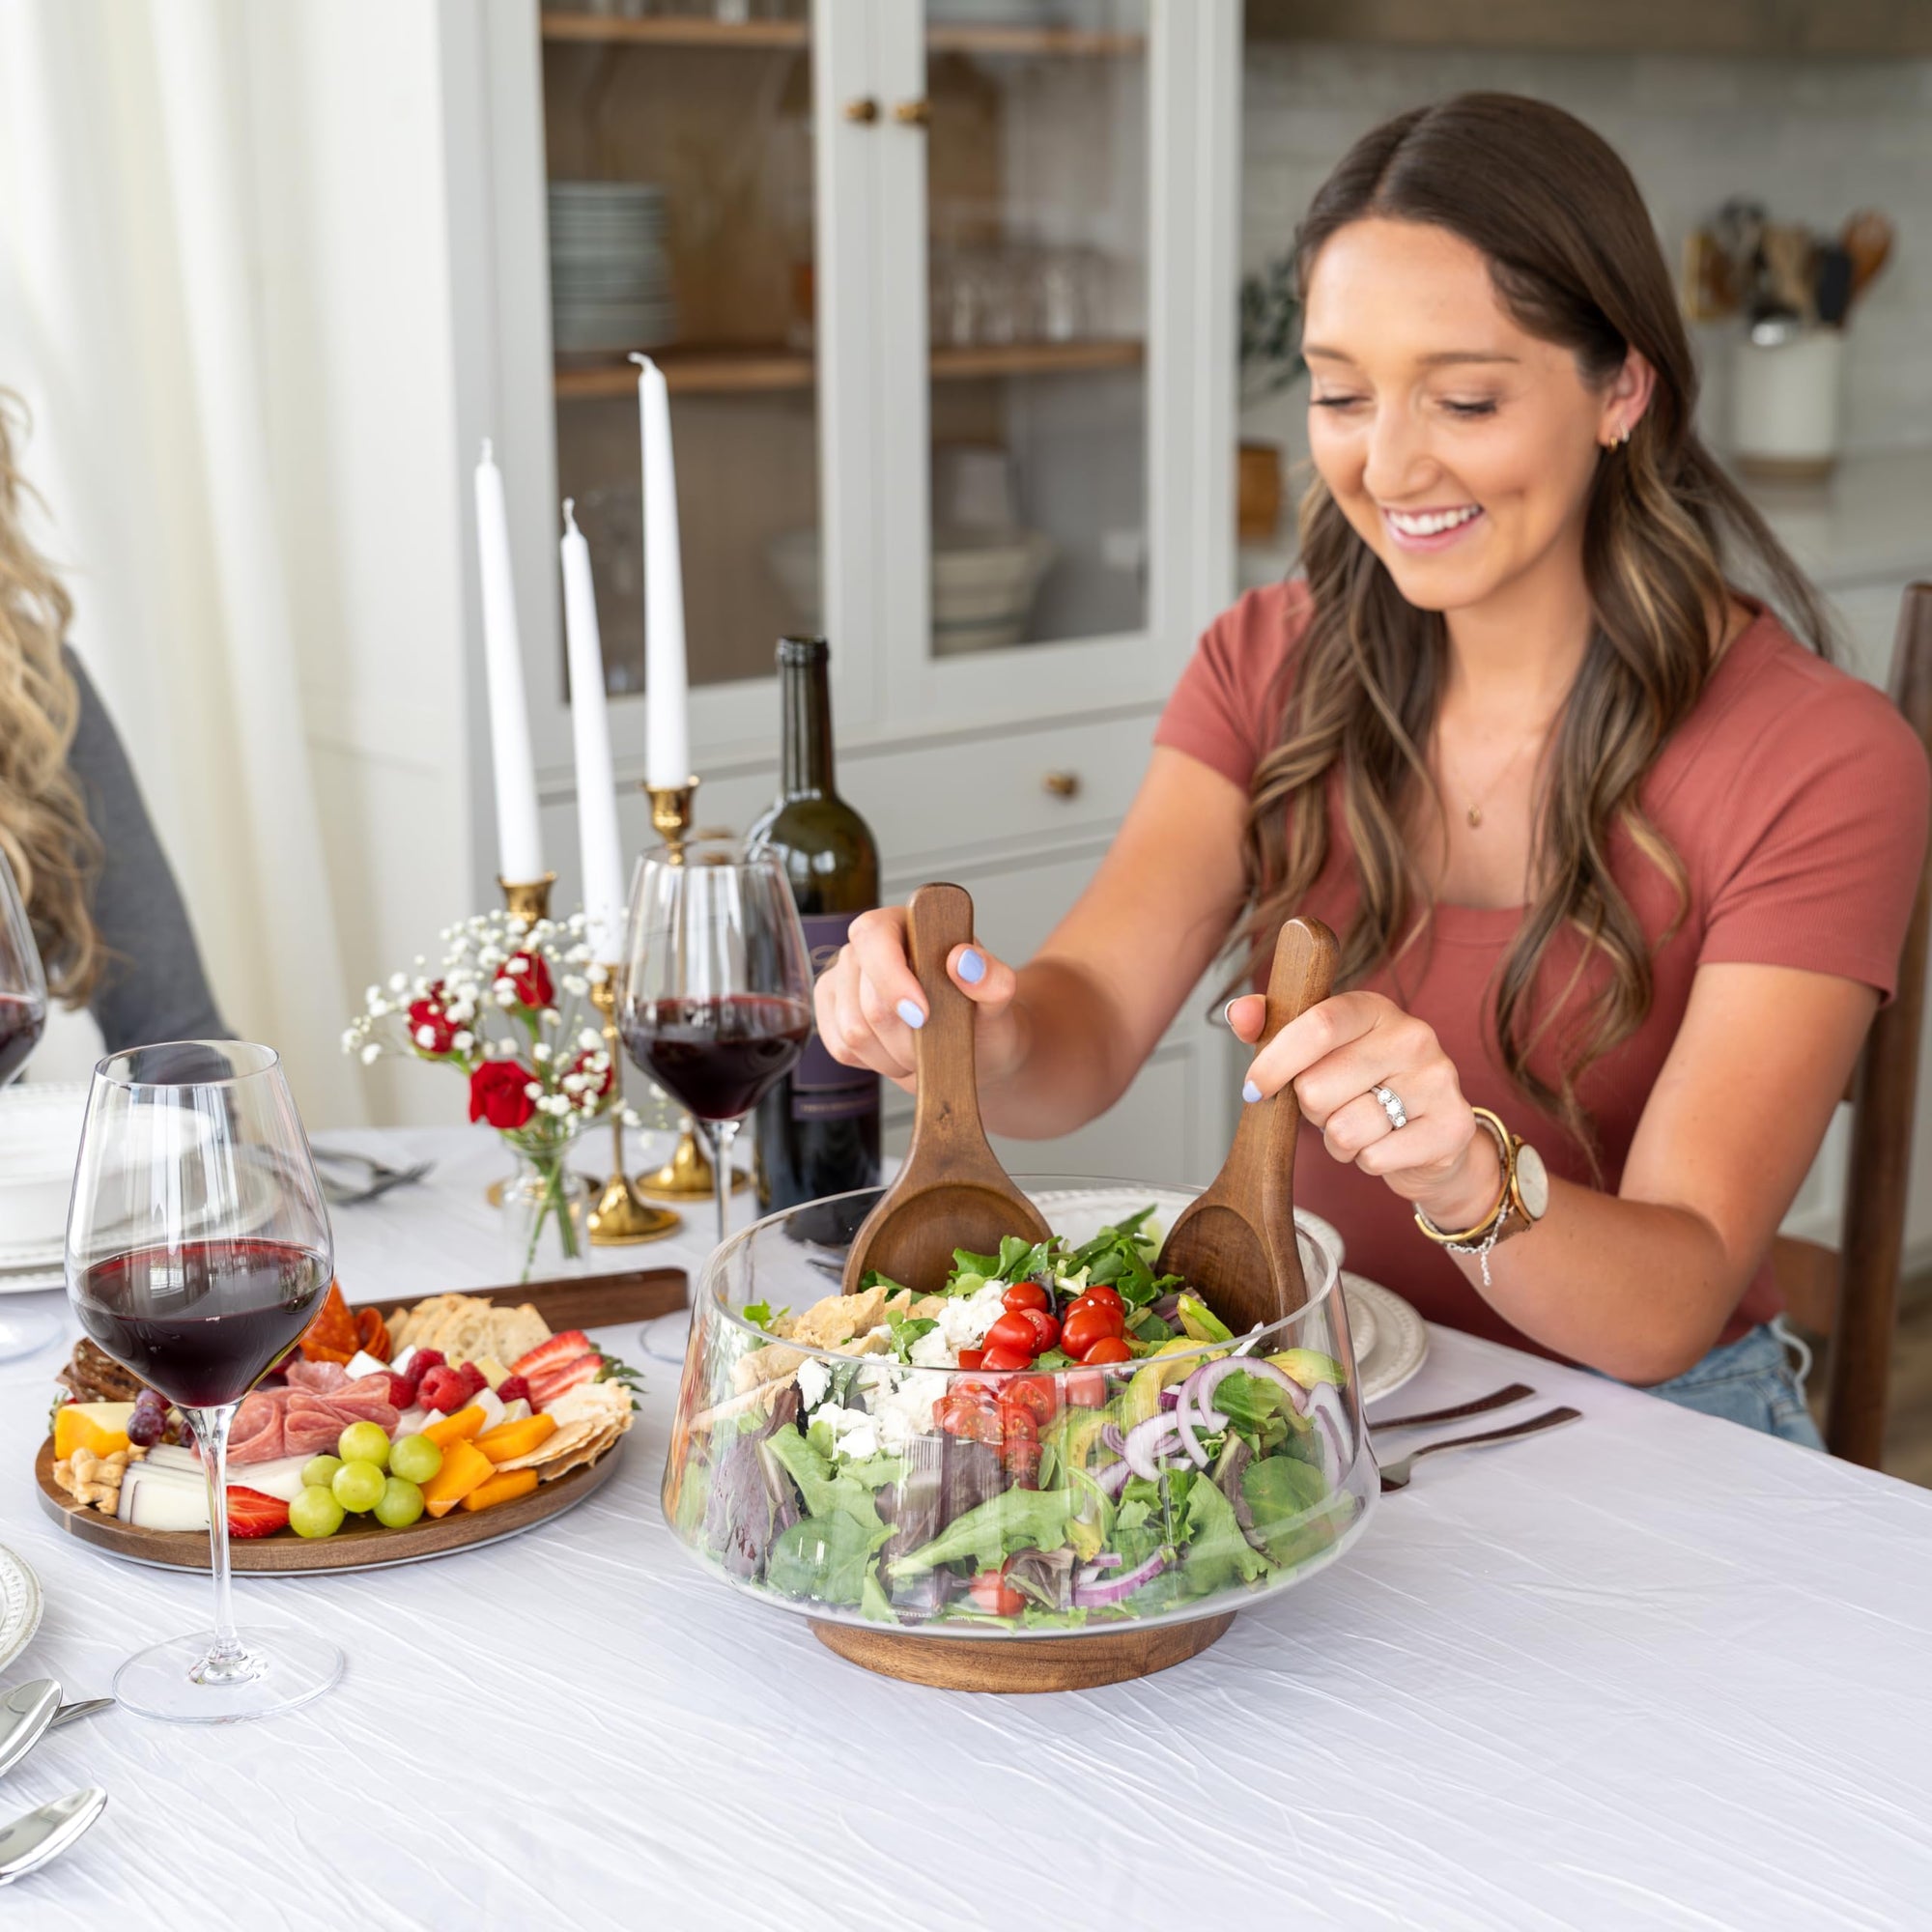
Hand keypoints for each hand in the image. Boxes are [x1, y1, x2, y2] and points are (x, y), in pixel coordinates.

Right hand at [815, 907, 1028, 1093]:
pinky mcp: (832, 1011)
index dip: (891, 978)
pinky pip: (841, 1047)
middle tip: (937, 1043)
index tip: (922, 1015)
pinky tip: (898, 1053)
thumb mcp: (999, 999)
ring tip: (921, 1050)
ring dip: (893, 1055)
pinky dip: (875, 1062)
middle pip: (867, 999)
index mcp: (909, 923)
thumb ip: (992, 977)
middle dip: (907, 1036)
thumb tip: (964, 961)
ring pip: (853, 1031)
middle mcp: (869, 945)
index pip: (874, 936)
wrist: (973, 1048)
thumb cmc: (983, 1016)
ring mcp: (844, 977)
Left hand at [1228, 989, 1500, 1229]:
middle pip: (1318, 1087)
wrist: (1435, 1135)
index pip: (1317, 1025)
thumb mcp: (1318, 1053)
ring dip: (1338, 1140)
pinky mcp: (1451, 1127)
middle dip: (1312, 1110)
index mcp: (1374, 1009)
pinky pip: (1374, 1157)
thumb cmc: (1364, 1088)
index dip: (1276, 1061)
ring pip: (1344, 1128)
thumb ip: (1273, 1029)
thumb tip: (1238, 1014)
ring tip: (1359, 1127)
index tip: (1255, 1087)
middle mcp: (1413, 1036)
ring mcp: (1437, 1080)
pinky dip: (1366, 1161)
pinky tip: (1385, 1144)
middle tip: (1334, 1106)